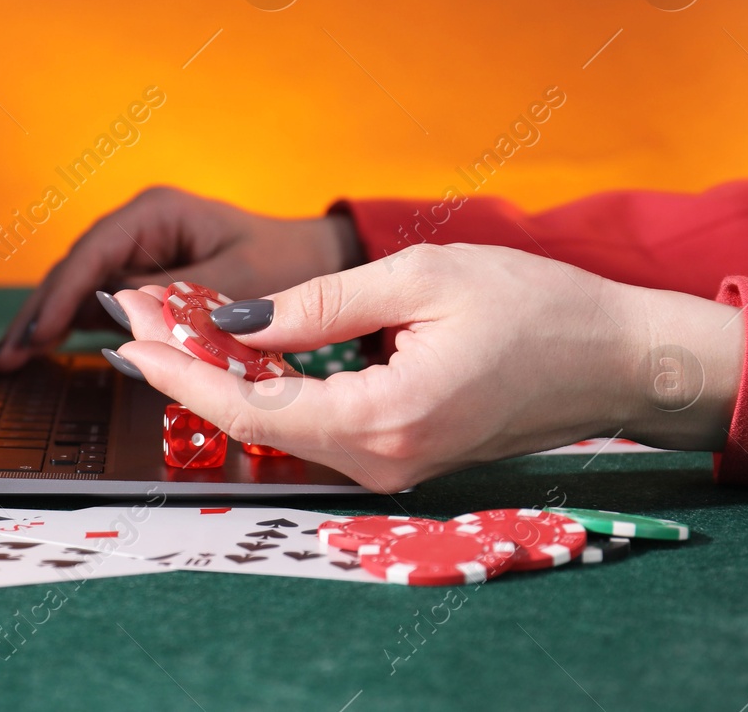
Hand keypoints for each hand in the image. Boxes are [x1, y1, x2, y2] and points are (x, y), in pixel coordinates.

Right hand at [0, 186, 359, 371]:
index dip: (59, 297)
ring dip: (46, 322)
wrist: (319, 258)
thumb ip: (180, 300)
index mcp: (156, 213)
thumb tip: (120, 314)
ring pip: (80, 289)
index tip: (37, 335)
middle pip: (74, 271)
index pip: (93, 256)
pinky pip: (100, 303)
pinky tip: (42, 350)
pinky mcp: (144, 280)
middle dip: (38, 313)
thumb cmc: (287, 260)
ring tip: (10, 360)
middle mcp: (139, 230)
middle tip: (5, 358)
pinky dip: (72, 326)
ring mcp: (138, 253)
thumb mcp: (239, 281)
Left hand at [111, 243, 744, 492]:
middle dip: (191, 371)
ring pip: (284, 427)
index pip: (251, 407)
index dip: (181, 372)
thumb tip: (235, 321)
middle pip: (257, 423)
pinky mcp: (402, 455)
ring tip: (175, 326)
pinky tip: (241, 349)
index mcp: (384, 420)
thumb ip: (319, 306)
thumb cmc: (537, 307)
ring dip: (227, 378)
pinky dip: (271, 388)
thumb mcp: (421, 279)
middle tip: (140, 320)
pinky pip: (318, 426)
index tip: (129, 338)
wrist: (619, 359)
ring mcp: (393, 467)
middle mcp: (382, 462)